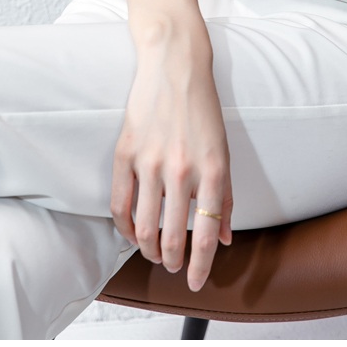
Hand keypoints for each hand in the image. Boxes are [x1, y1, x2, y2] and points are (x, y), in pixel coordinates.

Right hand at [110, 31, 232, 291]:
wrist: (175, 65)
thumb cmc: (203, 107)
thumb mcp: (224, 149)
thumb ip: (225, 195)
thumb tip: (225, 237)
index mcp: (212, 169)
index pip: (207, 233)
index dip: (202, 265)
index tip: (197, 282)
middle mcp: (181, 169)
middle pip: (171, 236)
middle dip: (173, 261)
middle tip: (174, 267)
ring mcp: (150, 161)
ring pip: (143, 226)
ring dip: (148, 249)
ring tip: (153, 254)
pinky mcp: (126, 152)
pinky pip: (120, 203)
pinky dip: (124, 226)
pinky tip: (131, 232)